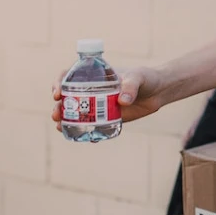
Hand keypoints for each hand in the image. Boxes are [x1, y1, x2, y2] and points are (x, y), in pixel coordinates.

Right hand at [51, 66, 166, 130]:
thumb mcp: (138, 77)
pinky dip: (86, 132)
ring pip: (75, 114)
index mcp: (94, 76)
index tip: (57, 93)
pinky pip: (91, 126)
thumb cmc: (146, 78)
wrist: (158, 92)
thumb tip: (123, 101)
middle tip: (57, 114)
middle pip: (67, 98)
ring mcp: (97, 106)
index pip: (69, 76)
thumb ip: (131, 86)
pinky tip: (86, 138)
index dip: (59, 83)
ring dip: (65, 121)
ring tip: (61, 127)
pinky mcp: (106, 119)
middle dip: (58, 106)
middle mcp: (91, 91)